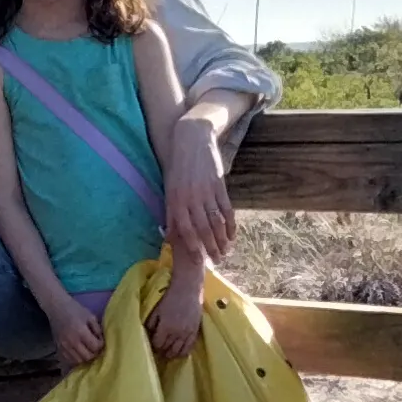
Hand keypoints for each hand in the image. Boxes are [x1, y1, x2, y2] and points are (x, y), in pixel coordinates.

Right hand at [47, 295, 104, 369]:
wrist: (56, 307)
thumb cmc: (75, 309)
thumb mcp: (90, 316)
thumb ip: (97, 329)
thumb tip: (102, 341)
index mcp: (81, 331)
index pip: (95, 347)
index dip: (101, 345)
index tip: (100, 340)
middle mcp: (72, 341)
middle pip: (87, 356)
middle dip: (94, 353)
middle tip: (95, 347)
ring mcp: (64, 346)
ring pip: (78, 361)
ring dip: (85, 357)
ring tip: (87, 350)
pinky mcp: (58, 348)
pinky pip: (69, 360)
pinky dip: (75, 359)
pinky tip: (78, 353)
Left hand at [149, 272, 205, 359]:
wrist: (188, 288)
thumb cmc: (170, 297)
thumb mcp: (156, 309)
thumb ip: (151, 323)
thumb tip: (148, 334)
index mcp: (165, 327)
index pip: (158, 345)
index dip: (154, 346)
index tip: (153, 345)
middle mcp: (176, 333)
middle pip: (167, 349)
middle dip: (162, 351)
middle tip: (159, 350)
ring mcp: (187, 333)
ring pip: (178, 351)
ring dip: (171, 354)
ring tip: (168, 353)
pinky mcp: (195, 332)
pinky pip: (189, 348)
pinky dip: (183, 352)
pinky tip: (179, 353)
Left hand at [165, 118, 238, 260]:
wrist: (191, 138)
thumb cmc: (177, 165)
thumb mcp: (168, 188)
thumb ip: (171, 212)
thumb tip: (170, 235)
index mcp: (176, 200)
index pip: (185, 230)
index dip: (192, 247)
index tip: (198, 261)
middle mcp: (191, 198)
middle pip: (203, 229)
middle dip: (210, 248)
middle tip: (217, 262)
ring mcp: (207, 192)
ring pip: (216, 222)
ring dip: (222, 240)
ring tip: (226, 252)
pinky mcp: (219, 185)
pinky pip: (227, 209)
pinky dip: (231, 224)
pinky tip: (233, 235)